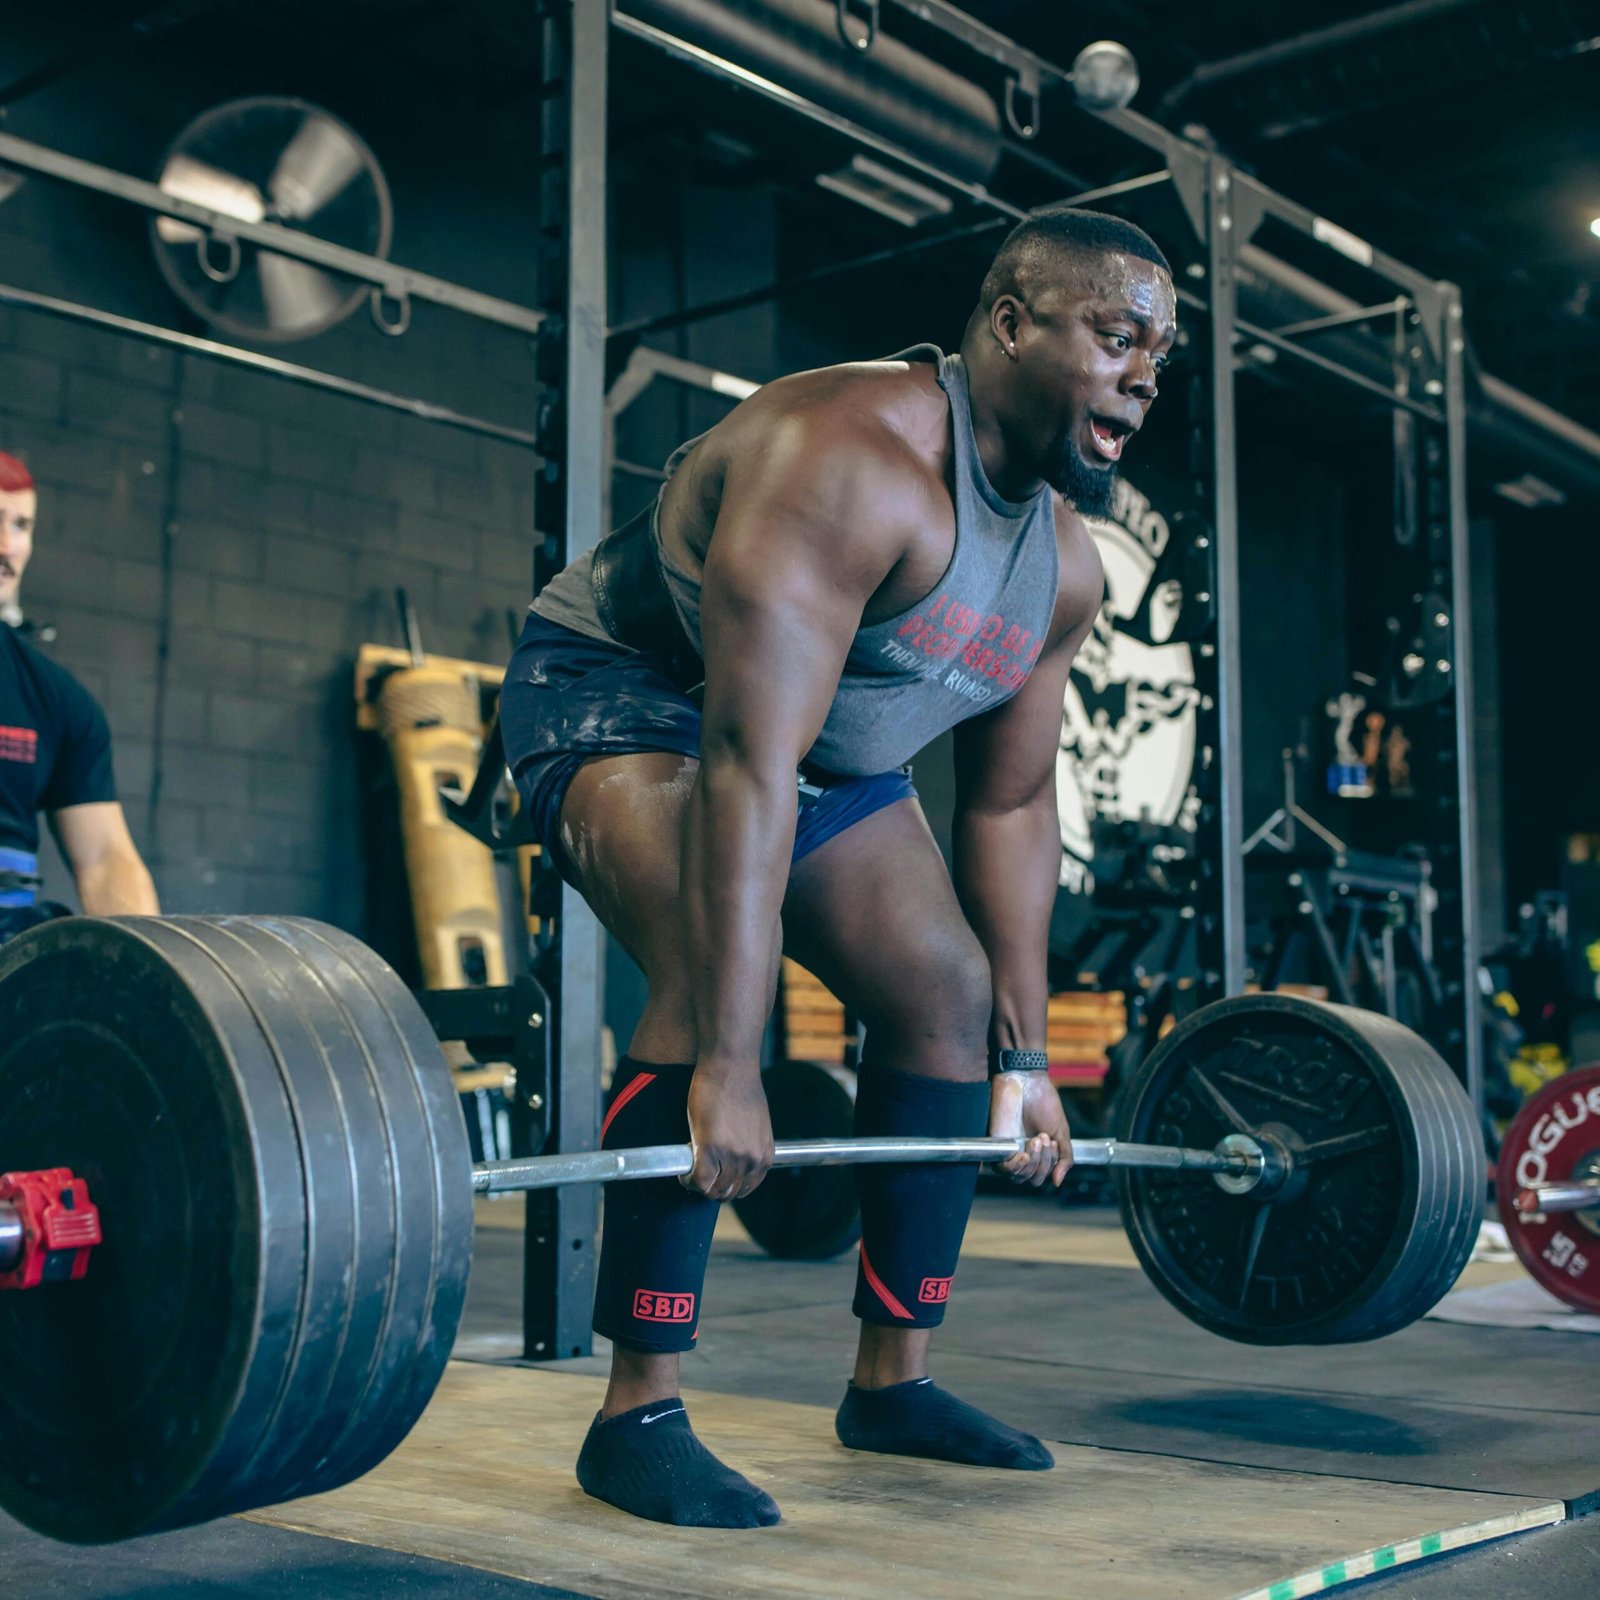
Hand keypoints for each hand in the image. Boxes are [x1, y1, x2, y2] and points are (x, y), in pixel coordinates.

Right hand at [684, 1060, 773, 1200]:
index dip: (727, 1184)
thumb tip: (735, 1155)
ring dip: (698, 1183)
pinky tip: (684, 1171)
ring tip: (690, 1169)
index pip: (746, 1188)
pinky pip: (698, 1181)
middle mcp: (751, 1160)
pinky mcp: (709, 1149)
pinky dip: (688, 1180)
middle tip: (698, 1172)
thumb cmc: (739, 1087)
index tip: (715, 1176)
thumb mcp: (755, 1124)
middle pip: (728, 1192)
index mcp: (765, 1156)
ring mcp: (731, 1157)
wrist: (730, 1066)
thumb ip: (748, 1145)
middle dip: (712, 1186)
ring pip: (712, 1190)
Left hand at [988, 1070, 1073, 1187]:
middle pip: (1031, 1179)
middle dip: (1043, 1163)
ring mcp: (1009, 1150)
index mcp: (1037, 1153)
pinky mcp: (997, 1145)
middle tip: (1043, 1137)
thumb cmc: (1044, 1103)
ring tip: (1035, 1139)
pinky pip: (1002, 1169)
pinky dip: (1015, 1167)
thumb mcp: (1061, 1133)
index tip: (1051, 1141)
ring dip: (1033, 1162)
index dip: (1050, 1165)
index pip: (1042, 1176)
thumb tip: (1057, 1182)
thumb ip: (1064, 1158)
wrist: (1026, 1082)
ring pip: (1019, 1177)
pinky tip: (1023, 1155)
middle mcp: (1022, 1154)